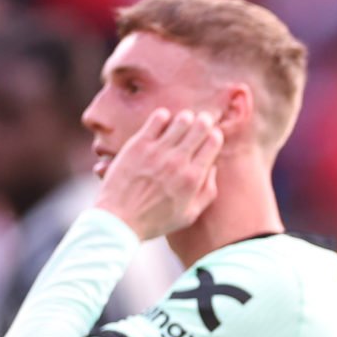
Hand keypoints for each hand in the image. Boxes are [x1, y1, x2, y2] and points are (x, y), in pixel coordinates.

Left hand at [95, 108, 223, 240]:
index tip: (212, 136)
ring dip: (186, 118)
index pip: (213, 143)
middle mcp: (178, 162)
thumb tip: (212, 168)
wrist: (120, 219)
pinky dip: (163, 116)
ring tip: (184, 121)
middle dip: (204, 121)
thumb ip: (207, 192)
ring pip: (181, 120)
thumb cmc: (156, 220)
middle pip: (200, 127)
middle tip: (201, 122)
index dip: (215, 135)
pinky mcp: (138, 145)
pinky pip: (157, 119)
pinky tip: (163, 122)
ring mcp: (158, 151)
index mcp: (193, 178)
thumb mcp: (189, 214)